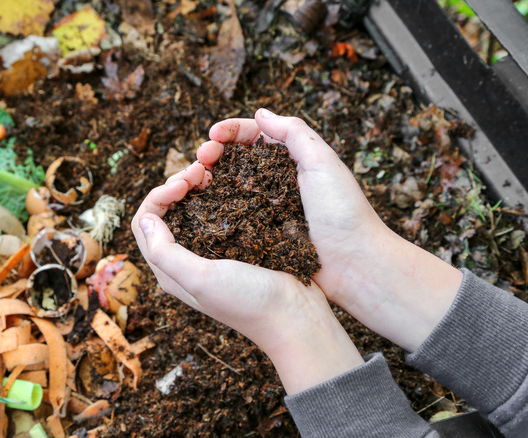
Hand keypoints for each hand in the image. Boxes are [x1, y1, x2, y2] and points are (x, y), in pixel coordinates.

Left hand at [131, 162, 363, 393]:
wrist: (296, 316)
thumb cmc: (248, 301)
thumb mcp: (201, 279)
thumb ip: (166, 253)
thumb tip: (145, 219)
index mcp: (170, 270)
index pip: (145, 222)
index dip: (158, 195)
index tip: (183, 183)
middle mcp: (186, 259)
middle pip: (166, 211)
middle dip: (176, 184)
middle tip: (200, 170)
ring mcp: (212, 251)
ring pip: (191, 208)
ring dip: (196, 186)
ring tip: (212, 171)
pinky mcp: (236, 244)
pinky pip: (218, 211)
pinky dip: (218, 193)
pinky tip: (231, 182)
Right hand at [199, 109, 461, 351]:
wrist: (354, 265)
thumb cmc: (343, 212)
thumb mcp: (323, 162)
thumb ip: (294, 133)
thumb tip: (260, 113)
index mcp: (293, 160)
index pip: (254, 135)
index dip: (231, 131)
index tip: (212, 135)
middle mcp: (276, 181)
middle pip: (235, 159)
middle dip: (213, 152)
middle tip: (200, 158)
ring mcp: (265, 208)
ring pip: (228, 186)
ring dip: (208, 178)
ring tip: (194, 179)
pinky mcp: (259, 234)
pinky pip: (231, 216)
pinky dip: (214, 207)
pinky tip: (201, 206)